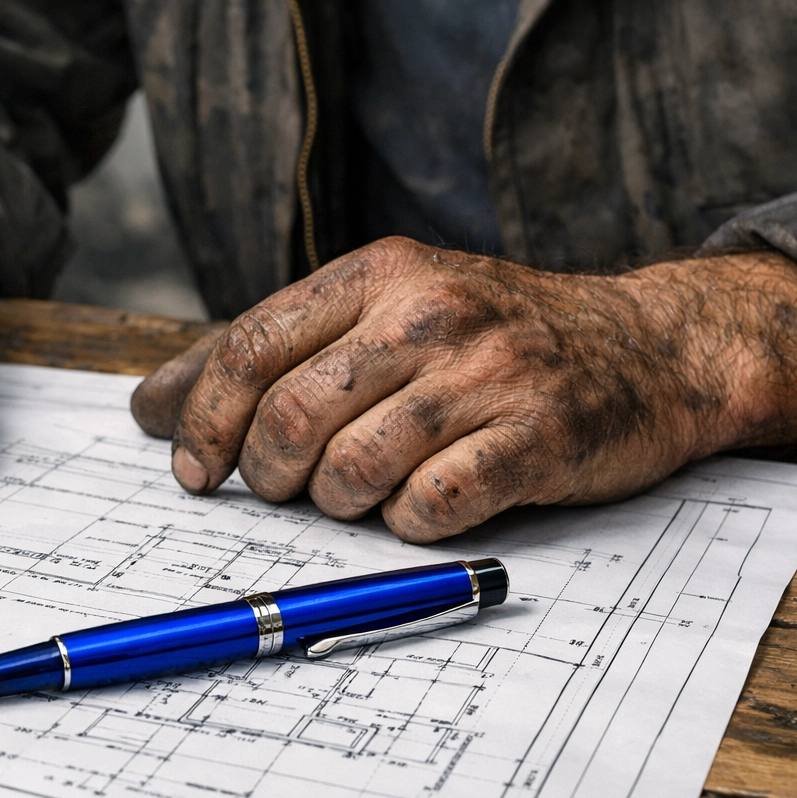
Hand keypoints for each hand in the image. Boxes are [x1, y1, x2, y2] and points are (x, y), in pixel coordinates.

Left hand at [132, 237, 796, 541]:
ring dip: (336, 502)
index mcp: (378, 274)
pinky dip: (406, 524)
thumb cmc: (488, 340)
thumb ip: (268, 351)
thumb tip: (147, 408)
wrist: (649, 348)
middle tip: (282, 488)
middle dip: (266, 474)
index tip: (190, 471)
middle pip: (289, 416)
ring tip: (360, 493)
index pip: (249, 346)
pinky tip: (422, 504)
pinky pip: (427, 506)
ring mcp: (487, 375)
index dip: (203, 420)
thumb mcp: (381, 312)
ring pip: (350, 470)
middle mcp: (428, 313)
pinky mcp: (536, 439)